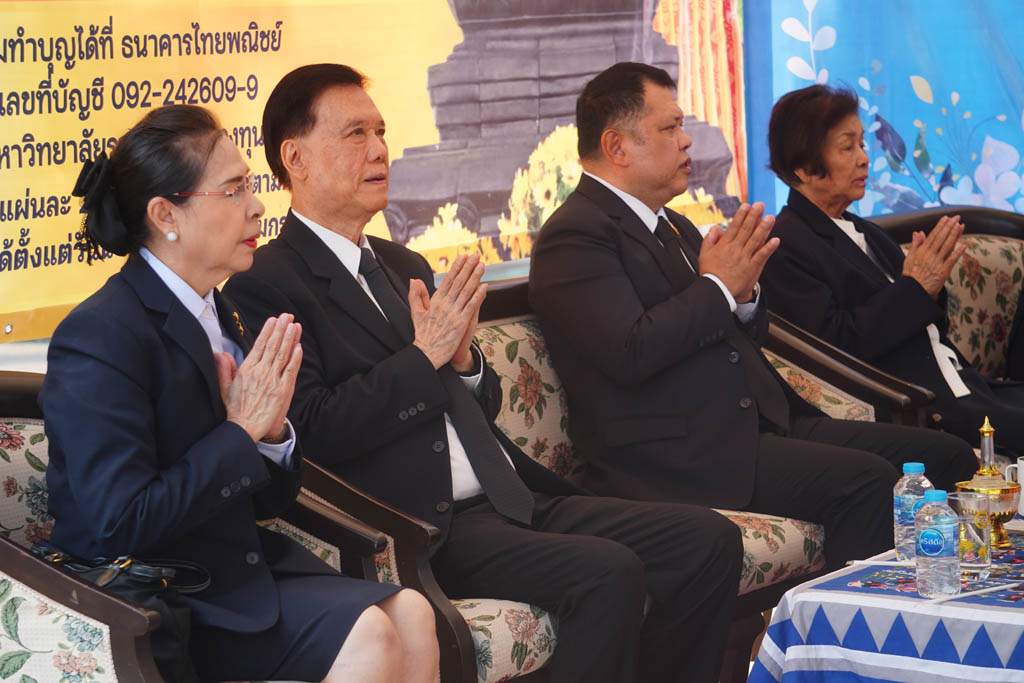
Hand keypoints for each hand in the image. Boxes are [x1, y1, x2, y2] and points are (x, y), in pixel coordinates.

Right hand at [220, 313, 302, 441]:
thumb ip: (224, 369)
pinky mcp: (282, 390)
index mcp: (247, 369)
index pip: (259, 345)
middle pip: (272, 346)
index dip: (267, 331)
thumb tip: (220, 354)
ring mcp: (272, 380)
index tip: (273, 320)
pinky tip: (299, 346)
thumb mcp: (224, 387)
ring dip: (289, 338)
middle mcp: (260, 372)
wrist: (244, 428)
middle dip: (280, 329)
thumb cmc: (235, 409)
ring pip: (282, 355)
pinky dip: (295, 358)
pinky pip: (290, 370)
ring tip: (294, 325)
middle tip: (287, 316)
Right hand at [409, 254, 486, 369]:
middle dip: (467, 268)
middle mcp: (445, 305)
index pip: (447, 280)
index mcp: (435, 302)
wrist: (427, 354)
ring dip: (475, 277)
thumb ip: (416, 295)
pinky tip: (485, 286)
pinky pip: (471, 306)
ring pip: (466, 292)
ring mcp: (454, 314)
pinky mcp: (461, 323)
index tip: (463, 257)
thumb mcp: (416, 313)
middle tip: (475, 256)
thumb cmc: (423, 335)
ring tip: (481, 265)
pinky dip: (478, 296)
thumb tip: (414, 280)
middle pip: (458, 282)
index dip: (456, 268)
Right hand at [697, 202, 778, 300]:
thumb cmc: (711, 273)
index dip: (741, 215)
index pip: (734, 227)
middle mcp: (735, 249)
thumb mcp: (704, 255)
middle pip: (746, 230)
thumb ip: (709, 240)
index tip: (747, 205)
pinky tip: (775, 239)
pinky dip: (769, 248)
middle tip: (760, 205)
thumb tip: (716, 227)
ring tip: (770, 217)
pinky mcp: (752, 268)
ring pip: (755, 240)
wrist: (717, 291)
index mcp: (724, 245)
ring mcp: (744, 258)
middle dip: (754, 216)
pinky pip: (761, 256)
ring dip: (764, 228)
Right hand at [902, 215, 965, 298]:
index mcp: (922, 252)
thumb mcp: (909, 258)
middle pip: (941, 238)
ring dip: (954, 235)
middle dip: (949, 227)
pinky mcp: (943, 272)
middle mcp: (930, 255)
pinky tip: (964, 246)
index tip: (946, 218)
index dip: (940, 226)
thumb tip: (917, 232)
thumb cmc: (911, 275)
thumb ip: (915, 245)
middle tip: (956, 218)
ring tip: (960, 226)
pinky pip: (952, 260)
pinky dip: (958, 253)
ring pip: (947, 246)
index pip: (932, 236)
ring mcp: (937, 263)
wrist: (913, 290)